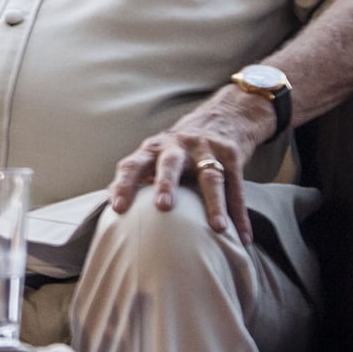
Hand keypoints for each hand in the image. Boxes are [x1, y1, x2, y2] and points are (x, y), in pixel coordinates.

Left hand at [106, 88, 274, 243]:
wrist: (225, 114)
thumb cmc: (181, 147)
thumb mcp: (157, 154)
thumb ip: (138, 176)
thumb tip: (110, 204)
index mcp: (153, 149)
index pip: (133, 165)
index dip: (123, 185)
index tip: (117, 208)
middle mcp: (178, 146)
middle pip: (169, 163)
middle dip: (165, 184)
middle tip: (163, 207)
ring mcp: (206, 149)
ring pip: (210, 176)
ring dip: (214, 203)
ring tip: (218, 228)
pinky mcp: (232, 155)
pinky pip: (237, 187)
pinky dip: (240, 214)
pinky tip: (243, 237)